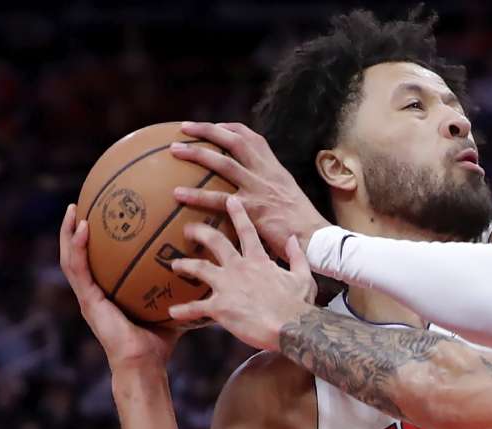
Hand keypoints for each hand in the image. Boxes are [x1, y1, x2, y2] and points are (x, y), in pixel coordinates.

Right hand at [59, 204, 179, 369]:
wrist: (145, 363)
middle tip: (82, 202)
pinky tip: (82, 229)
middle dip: (76, 228)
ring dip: (68, 233)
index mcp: (109, 291)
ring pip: (71, 258)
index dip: (98, 237)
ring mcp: (88, 296)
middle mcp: (95, 291)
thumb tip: (207, 262)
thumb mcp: (171, 304)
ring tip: (74, 208)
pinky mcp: (87, 301)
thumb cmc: (160, 339)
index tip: (103, 213)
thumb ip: (180, 285)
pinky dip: (77, 248)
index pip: (99, 259)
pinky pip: (78, 269)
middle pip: (80, 254)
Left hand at [169, 196, 317, 350]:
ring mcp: (227, 285)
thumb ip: (296, 256)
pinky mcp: (220, 306)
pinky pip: (196, 307)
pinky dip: (183, 310)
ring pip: (199, 268)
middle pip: (215, 241)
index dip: (238, 214)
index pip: (247, 231)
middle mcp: (239, 267)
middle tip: (187, 229)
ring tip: (175, 264)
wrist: (290, 326)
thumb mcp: (303, 277)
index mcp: (259, 260)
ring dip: (185, 265)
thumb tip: (292, 239)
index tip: (230, 201)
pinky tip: (172, 312)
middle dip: (199, 232)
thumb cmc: (298, 304)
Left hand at [170, 121, 328, 256]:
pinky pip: (219, 199)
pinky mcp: (253, 208)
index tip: (214, 127)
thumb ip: (271, 190)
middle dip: (208, 130)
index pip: (253, 138)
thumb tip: (253, 192)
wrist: (317, 239)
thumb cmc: (303, 225)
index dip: (230, 129)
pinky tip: (178, 194)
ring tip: (175, 151)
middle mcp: (267, 174)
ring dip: (197, 153)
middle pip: (235, 141)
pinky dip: (197, 195)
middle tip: (184, 128)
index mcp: (276, 170)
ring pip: (224, 163)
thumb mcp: (290, 198)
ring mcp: (259, 189)